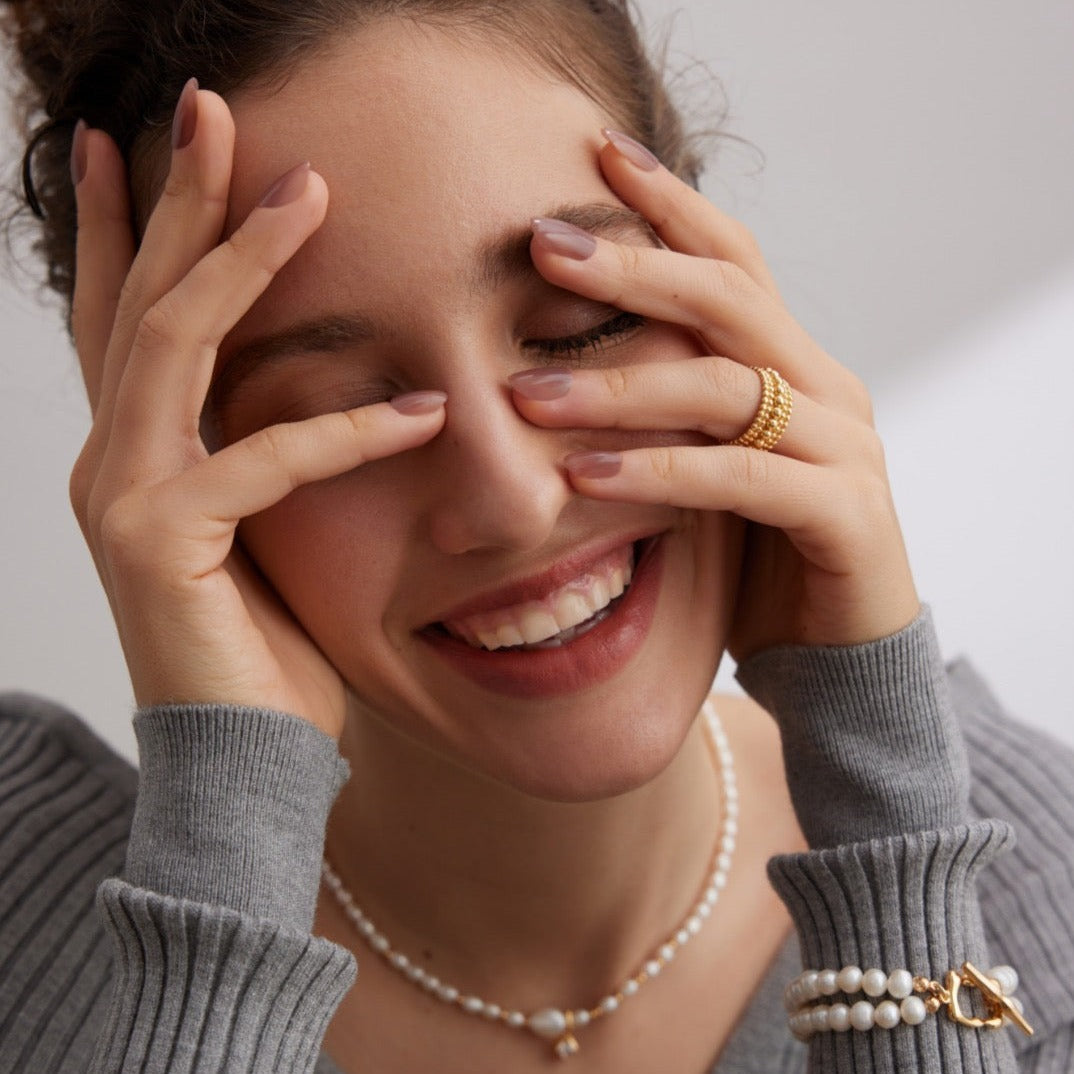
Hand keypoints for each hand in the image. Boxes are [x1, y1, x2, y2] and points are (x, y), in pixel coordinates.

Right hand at [67, 85, 445, 737]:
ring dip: (239, 261)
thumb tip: (303, 393)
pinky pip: (257, 461)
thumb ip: (259, 458)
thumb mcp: (264, 534)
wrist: (243, 761)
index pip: (124, 315)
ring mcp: (120, 498)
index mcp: (136, 453)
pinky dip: (341, 432)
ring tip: (307, 190)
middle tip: (211, 108)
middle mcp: (110, 461)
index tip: (143, 144)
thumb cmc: (264, 649)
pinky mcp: (160, 544)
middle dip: (175, 200)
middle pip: (140, 301)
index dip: (128, 227)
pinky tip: (420, 410)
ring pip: (173, 346)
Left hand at [512, 130, 919, 659]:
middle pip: (728, 298)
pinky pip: (740, 477)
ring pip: (724, 386)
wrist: (836, 654)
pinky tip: (584, 477)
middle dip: (633, 267)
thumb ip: (666, 413)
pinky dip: (659, 472)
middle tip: (543, 246)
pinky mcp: (845, 513)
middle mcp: (825, 386)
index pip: (732, 260)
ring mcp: (844, 446)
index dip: (671, 204)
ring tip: (525, 394)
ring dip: (618, 385)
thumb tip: (549, 367)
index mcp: (791, 364)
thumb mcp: (705, 466)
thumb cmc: (757, 555)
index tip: (597, 156)